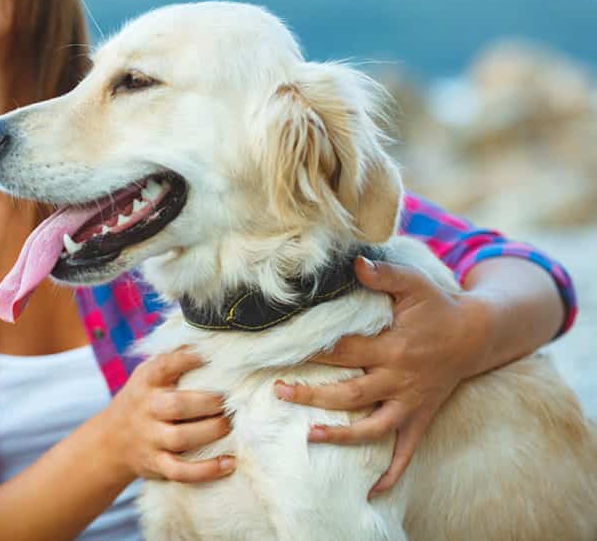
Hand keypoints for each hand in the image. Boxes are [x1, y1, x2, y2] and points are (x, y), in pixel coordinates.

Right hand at [101, 348, 234, 482]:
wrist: (110, 441)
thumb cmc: (142, 399)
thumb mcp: (148, 374)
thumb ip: (173, 358)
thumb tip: (207, 336)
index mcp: (146, 382)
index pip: (164, 366)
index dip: (189, 359)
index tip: (213, 356)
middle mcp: (146, 409)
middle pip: (177, 405)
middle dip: (209, 402)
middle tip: (230, 399)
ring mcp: (150, 438)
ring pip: (182, 438)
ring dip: (212, 431)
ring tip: (230, 424)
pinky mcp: (156, 464)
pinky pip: (181, 471)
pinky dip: (206, 470)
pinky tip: (229, 463)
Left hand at [273, 256, 487, 496]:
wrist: (476, 333)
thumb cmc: (437, 305)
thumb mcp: (414, 283)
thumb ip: (384, 275)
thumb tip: (354, 263)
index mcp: (393, 346)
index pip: (344, 351)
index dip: (312, 351)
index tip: (281, 352)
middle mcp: (400, 378)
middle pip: (350, 393)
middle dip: (312, 395)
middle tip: (278, 392)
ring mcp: (410, 401)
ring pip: (373, 426)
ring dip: (341, 435)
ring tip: (309, 436)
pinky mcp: (420, 415)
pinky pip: (407, 450)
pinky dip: (392, 472)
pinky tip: (373, 491)